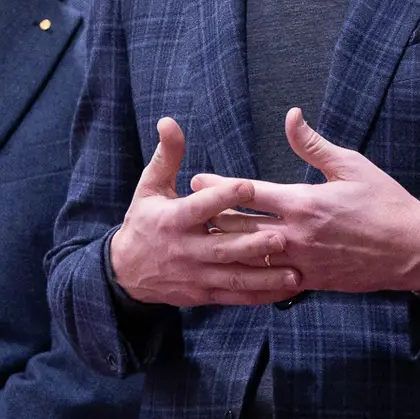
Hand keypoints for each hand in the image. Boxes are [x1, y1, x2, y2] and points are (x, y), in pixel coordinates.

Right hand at [108, 116, 301, 307]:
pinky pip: (235, 297)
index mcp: (173, 220)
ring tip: (294, 275)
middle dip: (252, 245)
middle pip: (222, 249)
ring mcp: (196, 275)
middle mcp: (186, 250)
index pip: (201, 208)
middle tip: (282, 236)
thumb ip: (166, 156)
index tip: (250, 185)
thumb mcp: (149, 188)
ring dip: (265, 277)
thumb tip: (169, 121)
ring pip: (234, 278)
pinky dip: (260, 295)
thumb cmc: (144, 222)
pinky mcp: (204, 294)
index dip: (223, 196)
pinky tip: (285, 291)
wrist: (126, 273)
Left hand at [202, 109, 419, 294]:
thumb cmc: (386, 202)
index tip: (197, 181)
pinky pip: (272, 281)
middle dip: (211, 219)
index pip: (249, 192)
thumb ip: (314, 144)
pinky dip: (251, 275)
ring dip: (225, 249)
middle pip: (240, 227)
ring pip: (251, 257)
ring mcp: (301, 261)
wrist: (413, 249)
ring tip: (201, 244)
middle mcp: (296, 233)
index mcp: (304, 201)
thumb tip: (291, 116)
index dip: (219, 186)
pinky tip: (234, 274)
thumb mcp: (352, 165)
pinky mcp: (311, 282)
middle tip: (186, 214)